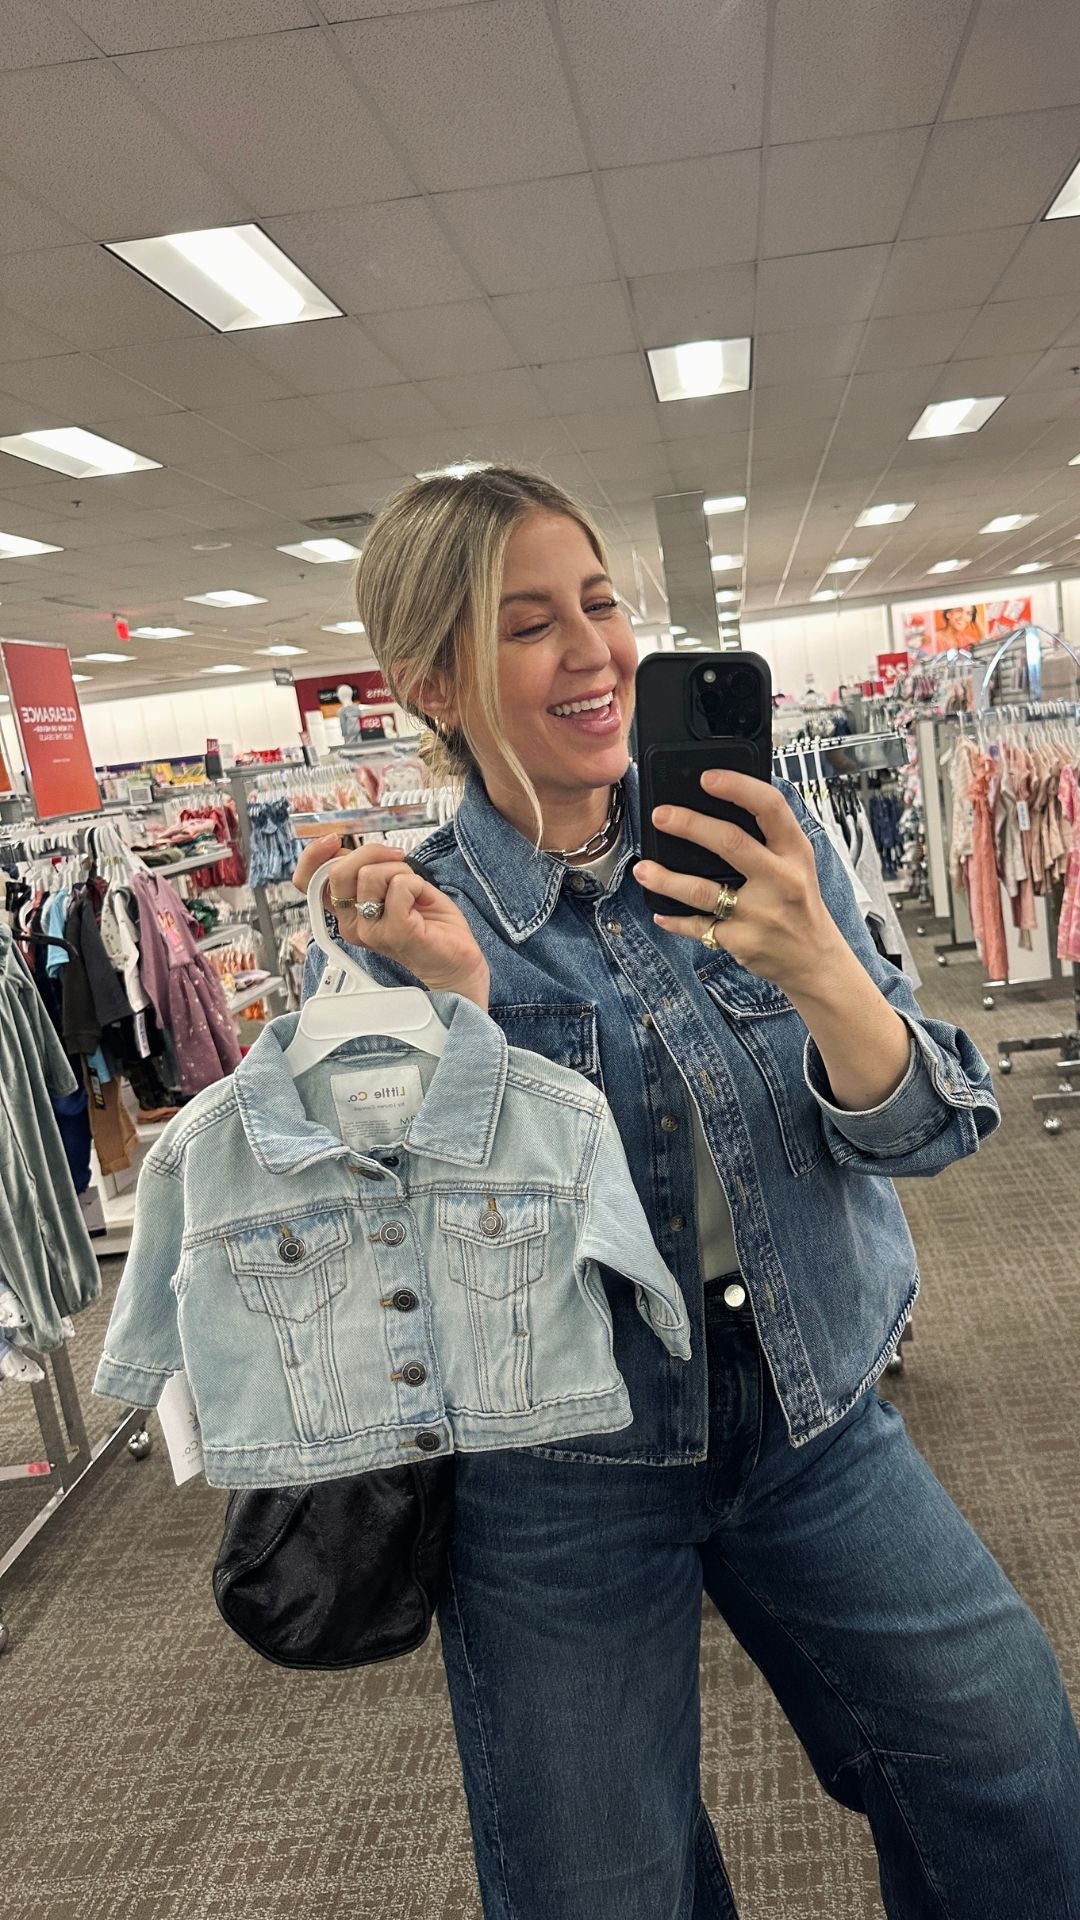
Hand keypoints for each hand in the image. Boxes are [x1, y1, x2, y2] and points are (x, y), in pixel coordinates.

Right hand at [292, 836, 489, 1009]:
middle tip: (396, 859)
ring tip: (413, 891)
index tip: (334, 840)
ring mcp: (371, 931)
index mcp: (346, 913)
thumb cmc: (427, 923)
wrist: (455, 959)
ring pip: (372, 874)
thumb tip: (349, 847)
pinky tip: (422, 900)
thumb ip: (366, 871)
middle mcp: (351, 925)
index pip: (307, 882)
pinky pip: (400, 886)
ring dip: (401, 870)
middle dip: (371, 852)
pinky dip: (417, 883)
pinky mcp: (395, 932)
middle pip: (339, 871)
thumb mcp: (389, 888)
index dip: (314, 855)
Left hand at [632, 771, 841, 995]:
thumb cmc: (799, 902)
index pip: (771, 807)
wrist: (814, 959)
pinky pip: (698, 927)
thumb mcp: (797, 864)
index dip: (738, 787)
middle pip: (731, 843)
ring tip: (642, 869)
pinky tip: (659, 913)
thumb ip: (769, 837)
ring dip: (666, 880)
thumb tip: (720, 802)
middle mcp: (780, 880)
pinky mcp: (741, 941)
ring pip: (703, 891)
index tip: (707, 777)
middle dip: (690, 825)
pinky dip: (675, 920)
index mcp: (795, 852)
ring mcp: (760, 913)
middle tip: (660, 815)